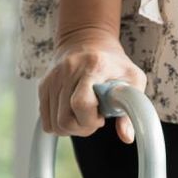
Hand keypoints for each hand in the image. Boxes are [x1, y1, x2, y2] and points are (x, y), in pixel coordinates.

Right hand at [39, 28, 147, 143]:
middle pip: (64, 119)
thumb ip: (133, 108)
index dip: (91, 119)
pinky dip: (60, 123)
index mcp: (93, 67)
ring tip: (85, 114)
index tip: (102, 117)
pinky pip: (45, 120)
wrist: (87, 40)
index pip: (81, 103)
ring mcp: (52, 78)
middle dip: (82, 128)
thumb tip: (126, 136)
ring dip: (71, 127)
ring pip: (54, 123)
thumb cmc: (114, 63)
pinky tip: (73, 112)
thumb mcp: (134, 80)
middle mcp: (68, 70)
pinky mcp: (43, 86)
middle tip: (94, 119)